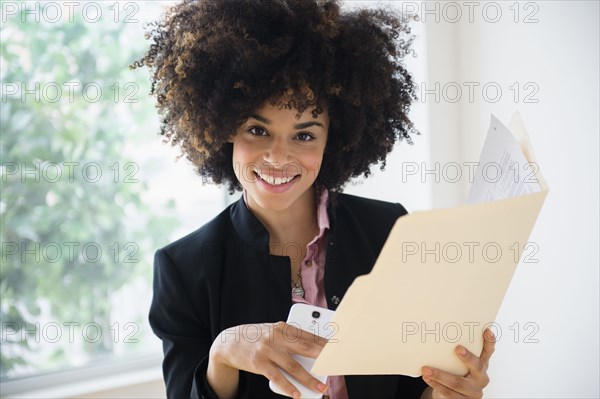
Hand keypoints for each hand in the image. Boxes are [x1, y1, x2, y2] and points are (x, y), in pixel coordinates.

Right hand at [208, 322, 327, 398]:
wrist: (229, 342)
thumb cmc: (256, 337)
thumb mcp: (273, 332)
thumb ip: (289, 339)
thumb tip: (311, 353)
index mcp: (283, 327)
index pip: (309, 335)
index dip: (324, 344)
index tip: (337, 350)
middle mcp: (276, 336)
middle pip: (305, 348)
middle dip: (322, 359)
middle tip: (335, 367)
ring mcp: (267, 350)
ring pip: (293, 366)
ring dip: (308, 379)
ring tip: (320, 387)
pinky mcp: (259, 363)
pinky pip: (277, 377)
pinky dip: (288, 387)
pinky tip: (297, 394)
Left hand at [421, 328, 495, 398]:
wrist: (453, 396)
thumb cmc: (456, 373)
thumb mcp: (459, 362)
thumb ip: (456, 351)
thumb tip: (438, 332)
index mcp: (482, 364)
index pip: (488, 352)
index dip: (489, 342)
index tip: (487, 331)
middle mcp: (481, 378)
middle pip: (478, 367)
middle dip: (468, 358)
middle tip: (458, 348)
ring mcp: (474, 391)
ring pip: (458, 383)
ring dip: (440, 375)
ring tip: (426, 369)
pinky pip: (449, 393)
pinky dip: (436, 385)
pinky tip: (427, 378)